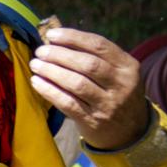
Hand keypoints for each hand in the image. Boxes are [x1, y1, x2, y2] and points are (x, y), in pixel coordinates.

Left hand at [29, 24, 148, 151]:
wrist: (130, 131)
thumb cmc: (115, 93)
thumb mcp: (117, 73)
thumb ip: (96, 57)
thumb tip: (57, 40)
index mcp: (128, 66)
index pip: (100, 45)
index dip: (73, 38)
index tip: (52, 35)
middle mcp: (121, 84)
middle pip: (88, 64)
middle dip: (60, 55)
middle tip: (40, 51)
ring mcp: (108, 104)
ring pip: (77, 83)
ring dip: (52, 71)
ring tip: (36, 64)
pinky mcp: (93, 121)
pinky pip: (68, 103)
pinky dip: (50, 91)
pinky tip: (36, 82)